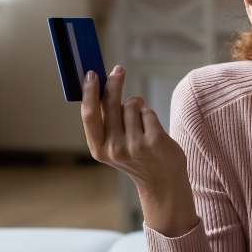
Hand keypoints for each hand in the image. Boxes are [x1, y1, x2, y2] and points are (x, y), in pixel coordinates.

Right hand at [80, 65, 195, 232]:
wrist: (162, 181)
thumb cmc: (136, 157)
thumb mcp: (114, 145)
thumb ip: (107, 121)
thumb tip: (102, 86)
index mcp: (99, 149)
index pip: (89, 115)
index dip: (89, 93)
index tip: (91, 74)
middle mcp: (115, 148)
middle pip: (111, 104)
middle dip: (114, 83)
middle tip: (119, 70)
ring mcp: (135, 145)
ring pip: (132, 105)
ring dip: (137, 107)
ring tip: (141, 125)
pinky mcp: (154, 140)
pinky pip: (148, 112)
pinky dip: (149, 115)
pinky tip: (152, 131)